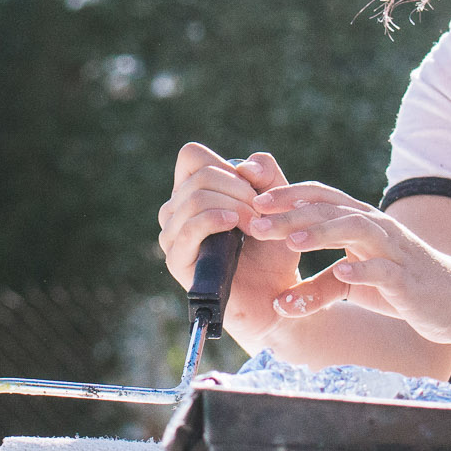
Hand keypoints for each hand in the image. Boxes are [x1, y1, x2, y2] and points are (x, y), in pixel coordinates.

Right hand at [158, 143, 301, 345]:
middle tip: (262, 213)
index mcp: (193, 193)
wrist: (277, 294)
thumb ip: (267, 174)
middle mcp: (176, 211)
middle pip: (199, 175)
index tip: (252, 190)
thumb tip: (244, 165)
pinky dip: (215, 219)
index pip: (192, 156)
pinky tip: (235, 225)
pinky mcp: (177, 261)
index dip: (225, 166)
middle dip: (239, 189)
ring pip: (194, 198)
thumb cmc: (274, 249)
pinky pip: (189, 227)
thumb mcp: (278, 202)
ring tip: (257, 226)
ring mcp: (173, 236)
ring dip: (234, 205)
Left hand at [248, 185, 450, 343]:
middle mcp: (377, 228)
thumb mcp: (353, 284)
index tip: (253, 203)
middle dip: (292, 214)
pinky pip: (384, 270)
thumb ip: (319, 287)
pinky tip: (341, 271)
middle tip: (256, 222)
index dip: (288, 196)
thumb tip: (279, 302)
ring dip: (322, 232)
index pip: (321, 197)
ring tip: (290, 240)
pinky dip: (362, 270)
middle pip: (331, 209)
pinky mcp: (409, 279)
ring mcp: (394, 251)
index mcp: (361, 222)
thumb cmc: (400, 286)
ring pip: (357, 229)